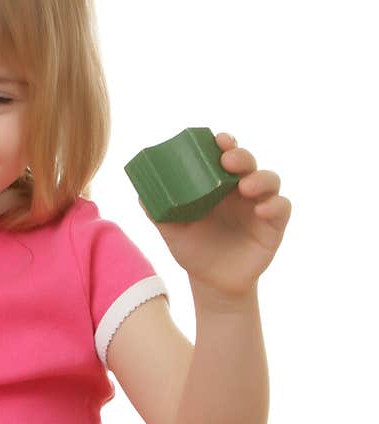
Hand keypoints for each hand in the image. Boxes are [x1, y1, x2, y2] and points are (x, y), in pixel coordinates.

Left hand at [147, 132, 291, 299]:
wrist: (212, 283)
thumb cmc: (194, 250)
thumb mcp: (173, 232)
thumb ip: (158, 212)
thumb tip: (141, 195)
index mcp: (217, 184)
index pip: (225, 155)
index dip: (224, 143)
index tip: (217, 140)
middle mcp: (241, 190)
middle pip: (248, 162)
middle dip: (241, 156)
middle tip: (227, 160)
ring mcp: (259, 205)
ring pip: (270, 180)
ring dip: (260, 179)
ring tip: (245, 187)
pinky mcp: (273, 225)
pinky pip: (281, 208)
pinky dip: (274, 205)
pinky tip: (261, 210)